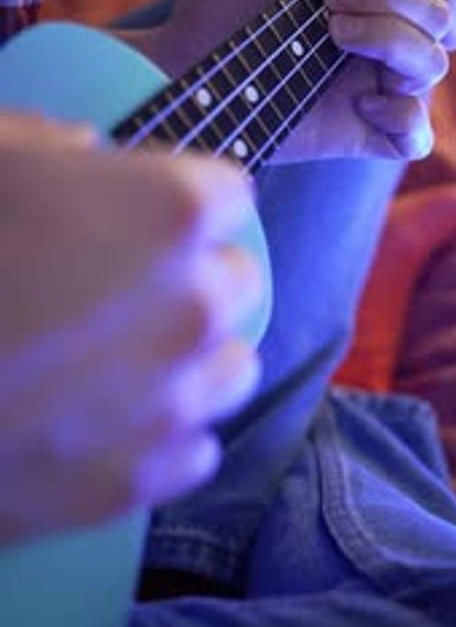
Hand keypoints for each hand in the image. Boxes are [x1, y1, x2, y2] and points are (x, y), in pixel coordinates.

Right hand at [0, 114, 261, 542]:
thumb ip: (48, 142)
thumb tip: (87, 154)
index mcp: (168, 213)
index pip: (228, 196)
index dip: (182, 200)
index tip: (142, 214)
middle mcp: (195, 308)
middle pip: (236, 281)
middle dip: (191, 276)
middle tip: (124, 287)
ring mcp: (171, 405)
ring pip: (231, 368)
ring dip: (192, 356)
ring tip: (126, 359)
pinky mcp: (135, 485)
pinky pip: (192, 449)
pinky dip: (160, 434)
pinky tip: (105, 424)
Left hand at [144, 0, 455, 162]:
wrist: (180, 63)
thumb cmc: (223, 7)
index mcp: (372, 9)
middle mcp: (379, 50)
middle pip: (442, 29)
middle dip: (399, 10)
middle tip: (331, 12)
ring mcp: (370, 93)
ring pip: (431, 72)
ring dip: (394, 46)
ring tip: (332, 39)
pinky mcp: (355, 134)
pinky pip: (414, 137)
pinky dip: (405, 117)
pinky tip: (362, 103)